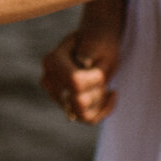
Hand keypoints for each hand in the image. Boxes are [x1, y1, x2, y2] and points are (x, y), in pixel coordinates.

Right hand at [41, 0, 124, 123]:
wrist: (95, 43)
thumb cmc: (97, 41)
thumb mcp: (97, 42)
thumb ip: (90, 51)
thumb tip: (84, 63)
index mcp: (52, 61)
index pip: (74, 83)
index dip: (95, 79)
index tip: (99, 66)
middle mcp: (49, 80)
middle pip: (79, 101)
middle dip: (97, 91)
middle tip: (101, 74)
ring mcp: (55, 95)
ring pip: (84, 113)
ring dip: (100, 99)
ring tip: (102, 81)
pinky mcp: (66, 106)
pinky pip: (88, 119)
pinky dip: (104, 109)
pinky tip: (111, 93)